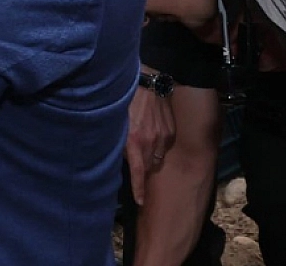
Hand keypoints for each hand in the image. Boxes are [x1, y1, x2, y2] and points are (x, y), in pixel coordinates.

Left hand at [125, 83, 175, 203]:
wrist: (147, 83)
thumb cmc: (125, 101)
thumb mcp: (115, 122)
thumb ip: (119, 142)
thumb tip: (122, 157)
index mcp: (133, 141)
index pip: (137, 172)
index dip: (139, 189)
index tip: (141, 202)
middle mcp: (149, 142)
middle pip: (148, 166)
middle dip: (142, 168)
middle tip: (135, 161)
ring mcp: (163, 137)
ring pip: (157, 157)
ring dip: (150, 157)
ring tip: (142, 145)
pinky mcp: (170, 131)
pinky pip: (164, 146)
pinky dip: (158, 146)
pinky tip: (151, 134)